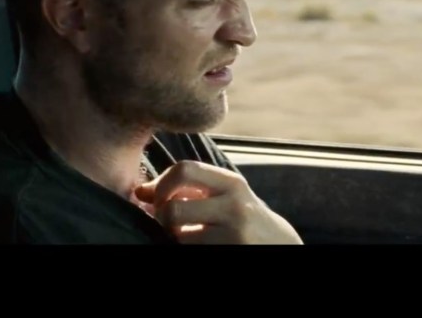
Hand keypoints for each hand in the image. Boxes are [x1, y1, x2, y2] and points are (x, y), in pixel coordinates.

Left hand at [134, 161, 302, 244]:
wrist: (280, 245)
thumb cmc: (244, 218)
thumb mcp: (228, 195)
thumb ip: (193, 188)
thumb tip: (141, 191)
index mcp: (231, 183)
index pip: (183, 170)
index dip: (160, 184)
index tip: (156, 198)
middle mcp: (234, 206)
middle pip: (173, 208)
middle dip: (161, 217)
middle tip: (165, 222)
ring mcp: (233, 234)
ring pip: (178, 236)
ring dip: (174, 238)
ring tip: (185, 236)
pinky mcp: (229, 252)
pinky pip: (189, 249)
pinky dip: (186, 248)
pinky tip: (196, 246)